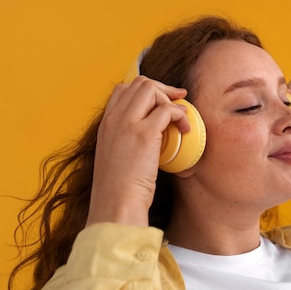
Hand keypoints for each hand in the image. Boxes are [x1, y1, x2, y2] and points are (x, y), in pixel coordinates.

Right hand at [85, 76, 189, 227]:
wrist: (115, 205)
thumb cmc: (118, 191)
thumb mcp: (114, 161)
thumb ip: (125, 144)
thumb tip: (148, 142)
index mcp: (106, 125)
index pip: (122, 90)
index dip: (145, 91)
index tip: (162, 101)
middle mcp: (114, 119)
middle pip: (139, 83)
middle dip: (163, 89)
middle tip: (180, 101)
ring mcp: (127, 124)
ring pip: (151, 89)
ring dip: (171, 100)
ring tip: (181, 120)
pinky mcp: (144, 134)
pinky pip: (167, 109)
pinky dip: (180, 115)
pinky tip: (185, 130)